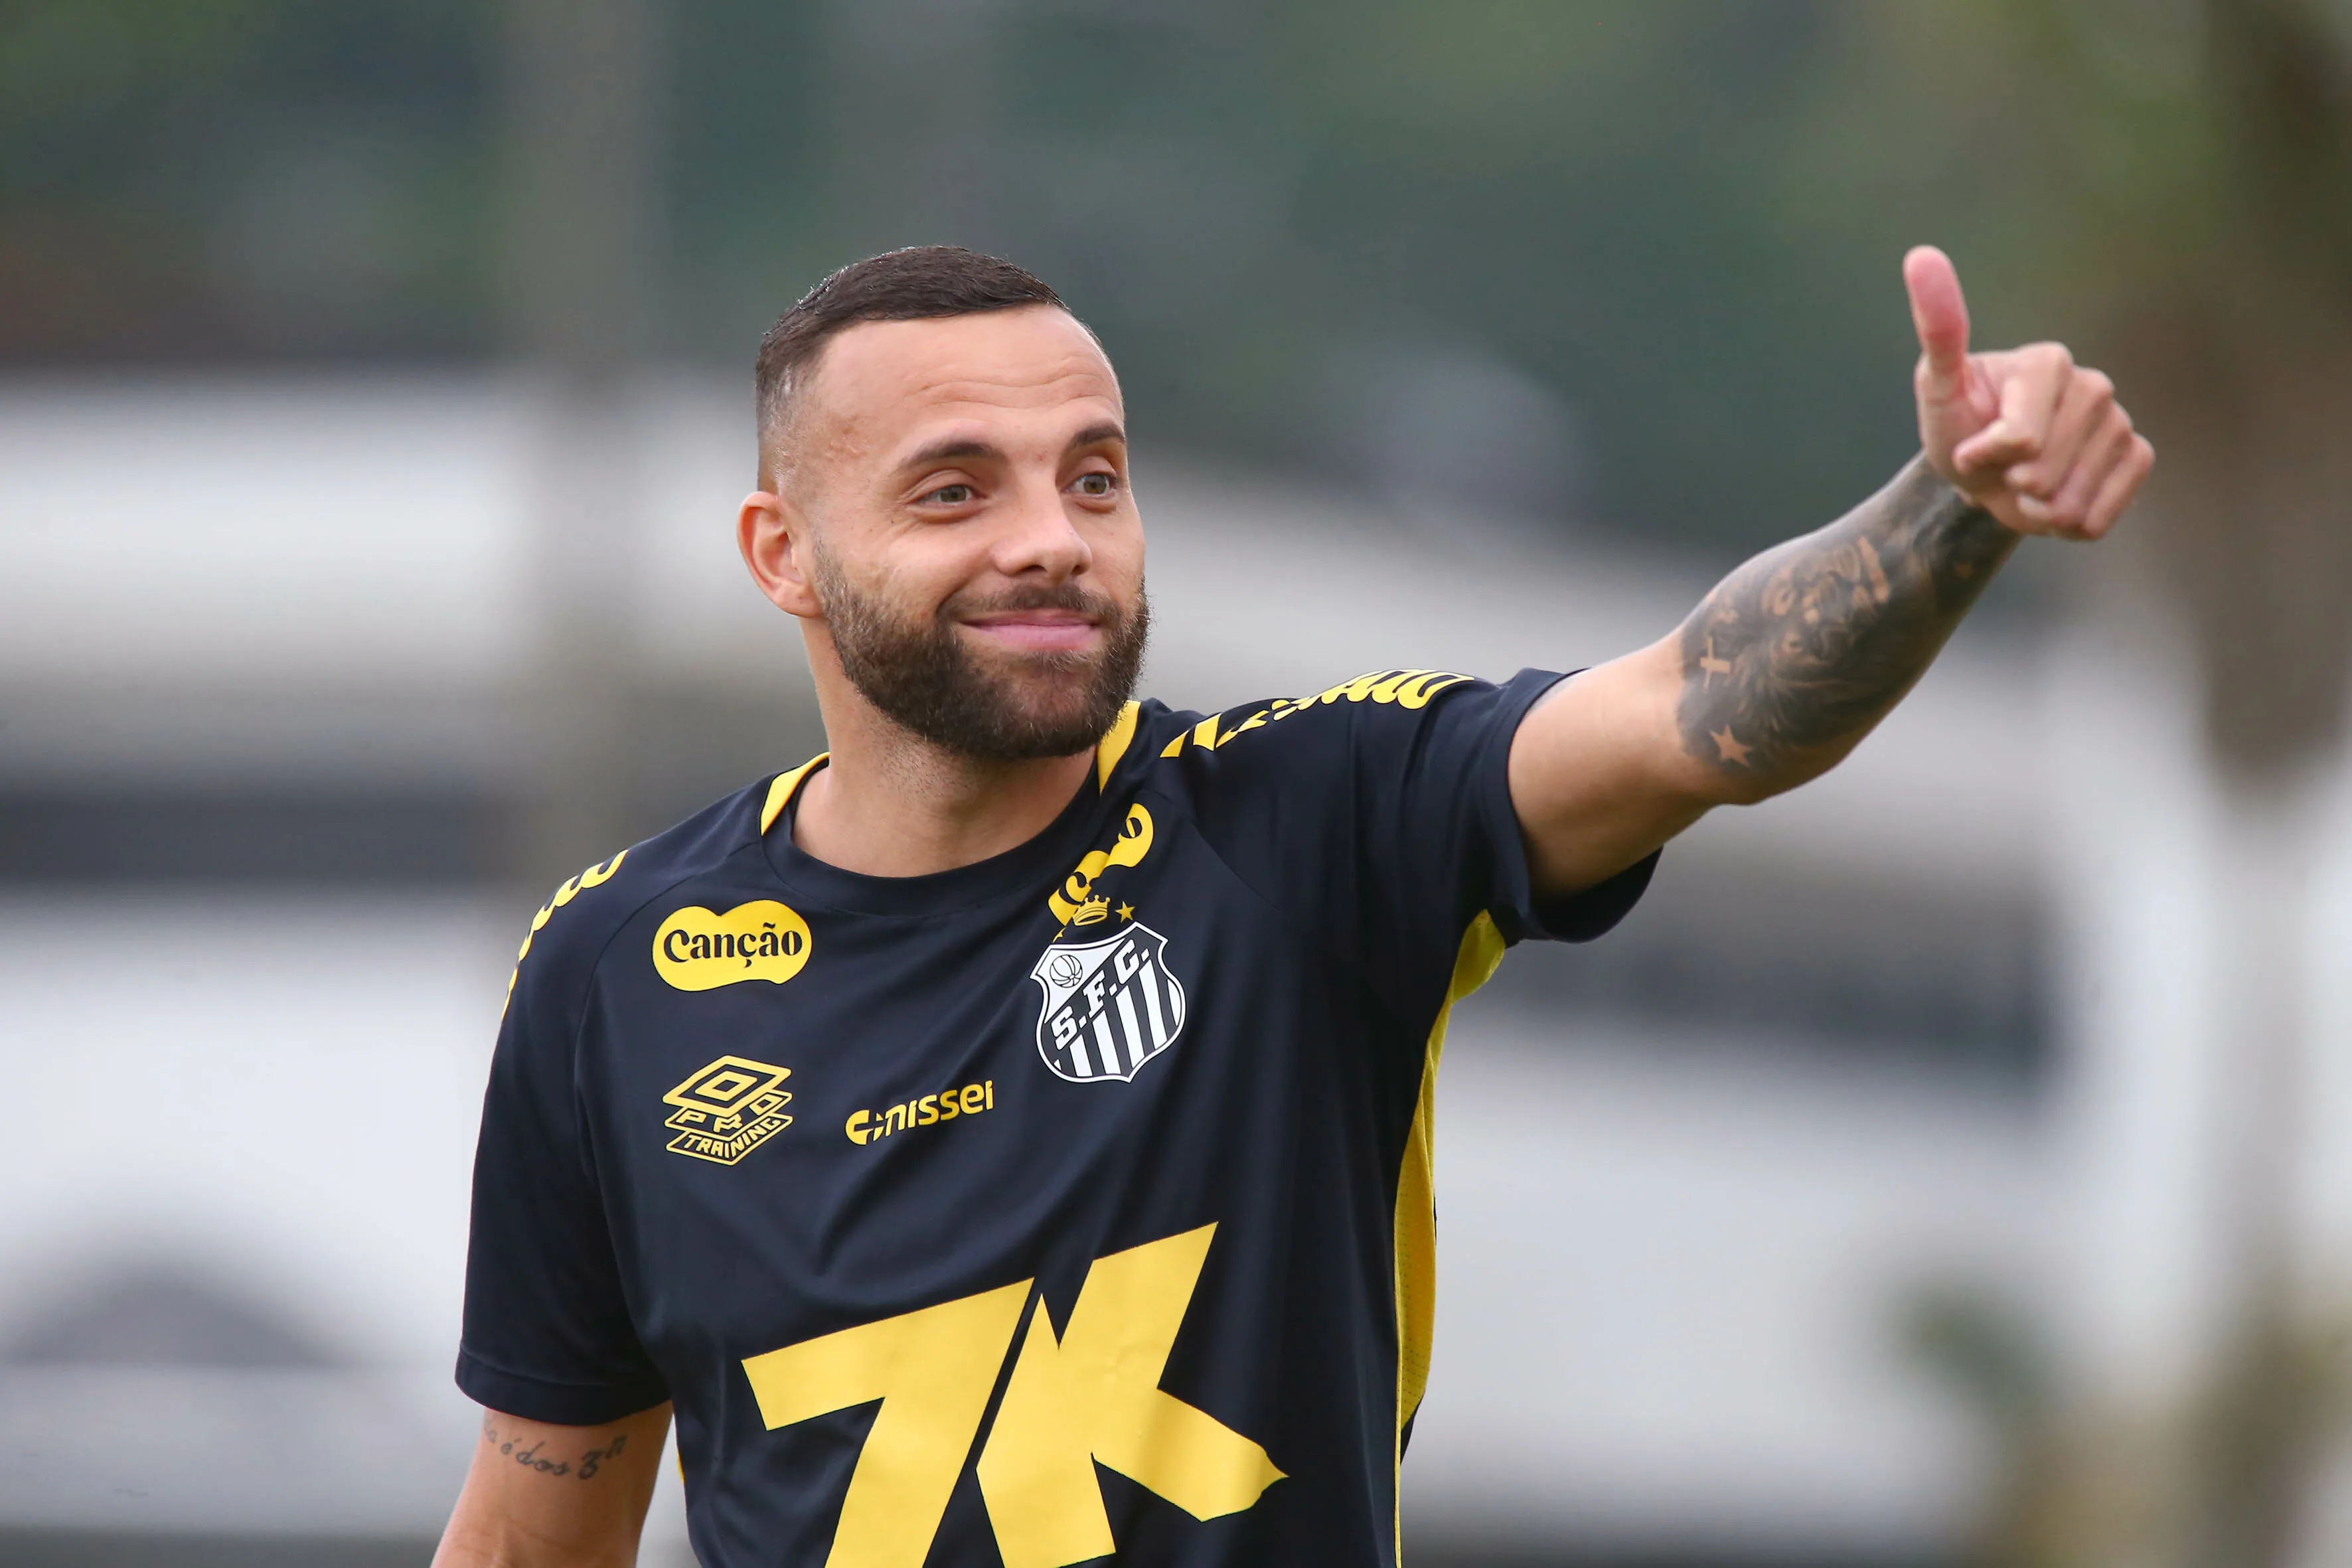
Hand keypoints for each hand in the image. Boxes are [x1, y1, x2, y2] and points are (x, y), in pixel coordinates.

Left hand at [1904, 245, 2153, 538]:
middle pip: (2043, 471)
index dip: (1983, 457)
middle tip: (2000, 467)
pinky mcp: (2136, 457)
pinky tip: (2056, 500)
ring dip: (2035, 509)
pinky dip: (2070, 522)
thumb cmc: (1958, 425)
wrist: (1983, 475)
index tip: (1971, 444)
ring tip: (2024, 484)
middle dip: (2009, 485)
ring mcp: (2119, 420)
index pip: (2018, 439)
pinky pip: (2103, 512)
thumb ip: (1938, 327)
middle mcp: (2093, 384)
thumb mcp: (1937, 385)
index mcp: (2049, 361)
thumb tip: (1921, 255)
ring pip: (2070, 498)